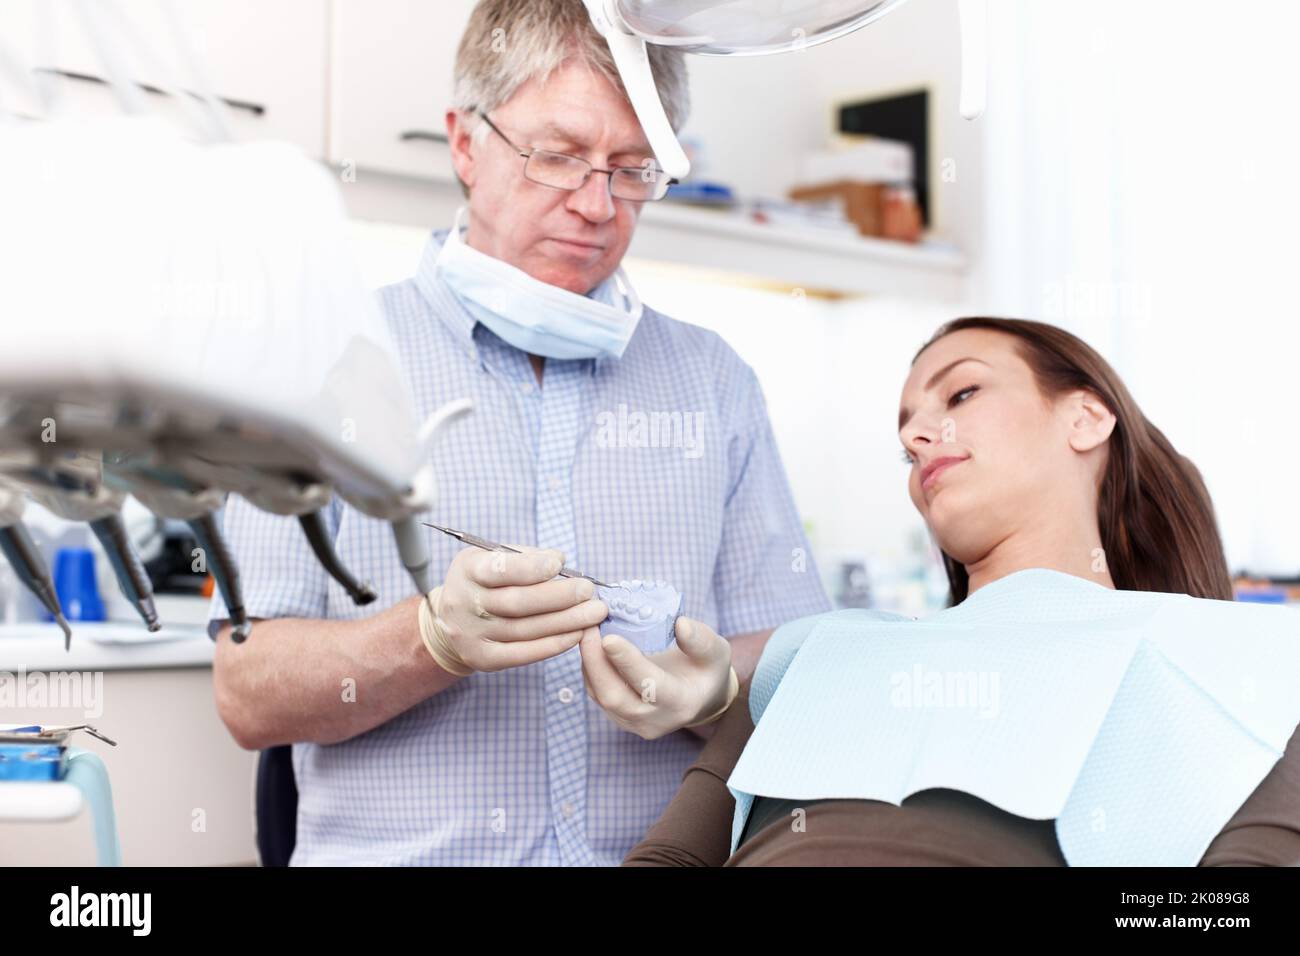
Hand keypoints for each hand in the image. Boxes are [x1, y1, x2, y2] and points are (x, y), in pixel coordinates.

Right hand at [419, 546, 608, 674]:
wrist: (453, 620)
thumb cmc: (485, 581)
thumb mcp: (494, 557)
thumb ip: (526, 557)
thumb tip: (559, 561)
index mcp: (467, 569)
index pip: (500, 569)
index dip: (532, 567)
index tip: (560, 564)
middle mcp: (464, 602)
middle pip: (517, 602)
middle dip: (559, 596)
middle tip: (588, 591)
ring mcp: (471, 634)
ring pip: (525, 629)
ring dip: (566, 622)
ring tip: (594, 613)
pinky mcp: (483, 658)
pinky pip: (523, 654)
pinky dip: (553, 644)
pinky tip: (577, 634)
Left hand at [579, 616, 738, 739]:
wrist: (700, 698)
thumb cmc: (707, 670)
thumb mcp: (716, 651)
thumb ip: (700, 640)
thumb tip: (680, 624)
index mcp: (681, 704)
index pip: (649, 686)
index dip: (628, 663)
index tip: (609, 638)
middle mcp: (653, 720)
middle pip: (615, 697)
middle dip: (596, 662)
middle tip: (588, 628)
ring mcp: (632, 722)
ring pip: (600, 696)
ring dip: (588, 663)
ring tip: (585, 630)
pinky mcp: (617, 716)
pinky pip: (596, 693)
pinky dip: (589, 667)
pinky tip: (589, 643)